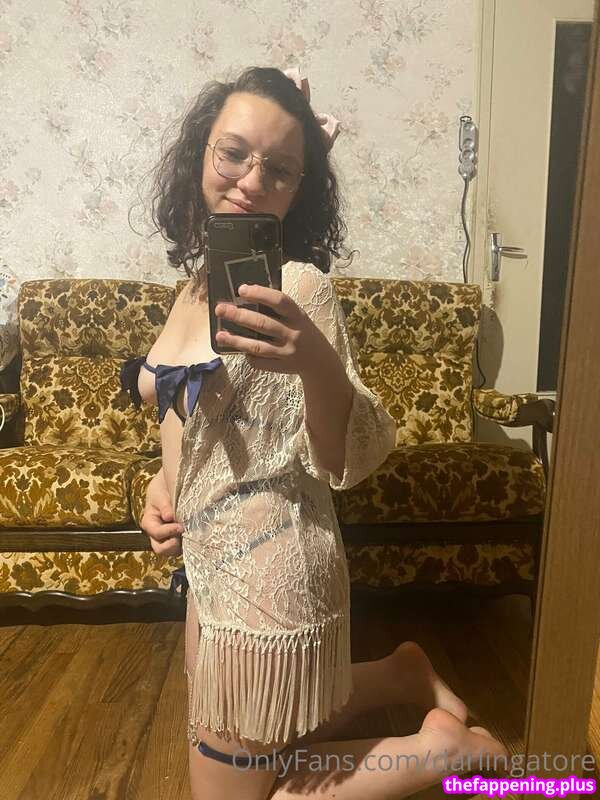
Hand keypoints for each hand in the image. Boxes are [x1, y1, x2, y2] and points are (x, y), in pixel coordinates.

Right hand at [141, 470, 183, 556]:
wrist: (168, 485)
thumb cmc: (162, 489)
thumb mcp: (160, 494)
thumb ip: (165, 505)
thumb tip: (169, 517)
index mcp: (149, 522)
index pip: (156, 533)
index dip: (168, 532)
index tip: (180, 526)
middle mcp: (157, 533)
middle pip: (160, 549)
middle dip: (172, 546)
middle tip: (184, 535)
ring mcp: (168, 537)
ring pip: (172, 551)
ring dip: (181, 546)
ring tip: (191, 535)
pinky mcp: (179, 537)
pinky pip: (183, 546)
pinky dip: (188, 543)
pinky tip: (196, 534)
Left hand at [214, 283, 334, 377]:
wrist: (321, 361)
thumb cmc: (303, 332)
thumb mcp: (298, 318)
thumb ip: (279, 310)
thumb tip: (248, 297)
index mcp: (298, 316)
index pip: (279, 301)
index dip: (260, 293)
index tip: (241, 289)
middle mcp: (294, 334)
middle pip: (262, 324)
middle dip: (239, 316)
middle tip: (220, 309)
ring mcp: (288, 352)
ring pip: (257, 346)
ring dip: (236, 340)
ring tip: (219, 335)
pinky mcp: (282, 367)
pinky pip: (260, 362)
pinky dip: (248, 356)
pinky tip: (238, 349)